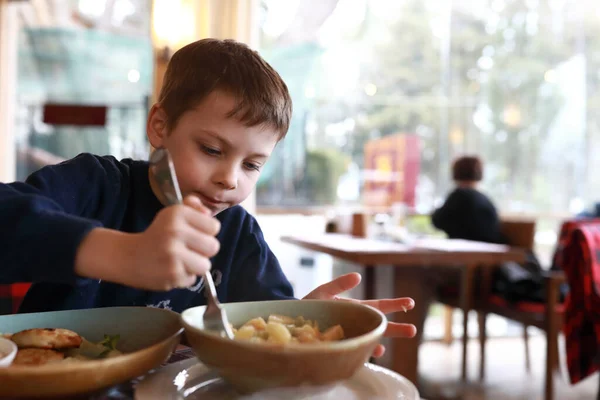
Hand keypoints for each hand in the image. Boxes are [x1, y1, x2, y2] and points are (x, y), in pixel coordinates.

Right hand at [76, 195, 220, 290]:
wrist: (128, 257)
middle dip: (203, 251)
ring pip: (206, 265)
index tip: (193, 233)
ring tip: (181, 261)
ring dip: (195, 266)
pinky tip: (171, 270)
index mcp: (177, 213)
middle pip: (214, 247)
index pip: (214, 227)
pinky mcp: (172, 274)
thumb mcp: (173, 214)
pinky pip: (192, 279)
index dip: (206, 232)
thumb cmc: (157, 235)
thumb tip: (208, 214)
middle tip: (188, 249)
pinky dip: (184, 277)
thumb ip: (194, 209)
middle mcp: (175, 231)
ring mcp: (173, 254)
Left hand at [303, 273, 415, 357]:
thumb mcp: (324, 291)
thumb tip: (358, 276)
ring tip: (388, 347)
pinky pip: (357, 349)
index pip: (379, 306)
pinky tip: (375, 350)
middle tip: (413, 330)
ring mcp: (350, 335)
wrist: (294, 323)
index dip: (395, 304)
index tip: (410, 302)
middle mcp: (356, 322)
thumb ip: (340, 284)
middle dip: (397, 328)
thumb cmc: (310, 305)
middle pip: (380, 325)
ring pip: (371, 338)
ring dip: (383, 340)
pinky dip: (366, 350)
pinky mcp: (342, 345)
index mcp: (355, 308)